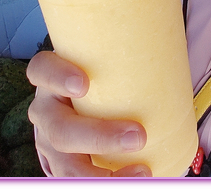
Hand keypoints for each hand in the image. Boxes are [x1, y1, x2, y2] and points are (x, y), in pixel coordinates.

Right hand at [27, 51, 150, 177]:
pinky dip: (109, 181)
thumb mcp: (100, 60)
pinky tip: (136, 177)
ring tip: (142, 172)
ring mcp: (50, 144)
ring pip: (66, 166)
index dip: (57, 77)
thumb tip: (169, 37)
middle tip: (138, 135)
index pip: (41, 70)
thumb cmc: (100, 74)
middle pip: (59, 129)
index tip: (84, 84)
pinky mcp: (61, 166)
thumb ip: (121, 52)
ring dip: (102, 175)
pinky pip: (78, 181)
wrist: (83, 101)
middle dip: (99, 136)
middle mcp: (46, 112)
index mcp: (51, 78)